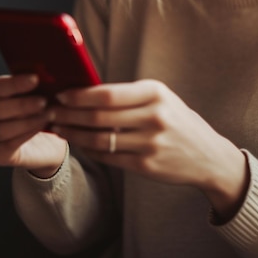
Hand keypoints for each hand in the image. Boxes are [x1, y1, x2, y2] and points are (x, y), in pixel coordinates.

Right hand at [0, 74, 66, 176]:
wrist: (50, 142)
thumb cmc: (43, 111)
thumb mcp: (41, 94)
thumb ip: (38, 84)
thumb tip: (46, 72)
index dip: (14, 83)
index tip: (35, 79)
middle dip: (22, 104)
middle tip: (44, 101)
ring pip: (0, 129)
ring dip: (26, 122)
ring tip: (47, 116)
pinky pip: (5, 147)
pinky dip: (24, 136)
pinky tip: (40, 128)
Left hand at [50, 79, 248, 218]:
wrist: (208, 155)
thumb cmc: (177, 120)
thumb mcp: (161, 97)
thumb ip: (129, 95)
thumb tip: (85, 91)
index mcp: (155, 93)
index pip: (108, 94)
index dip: (80, 95)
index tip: (61, 94)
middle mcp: (154, 117)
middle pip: (99, 116)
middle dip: (69, 114)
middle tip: (50, 111)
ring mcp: (151, 143)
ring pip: (100, 138)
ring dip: (74, 133)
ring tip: (58, 127)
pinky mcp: (146, 166)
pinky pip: (108, 157)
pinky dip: (88, 150)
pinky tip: (77, 143)